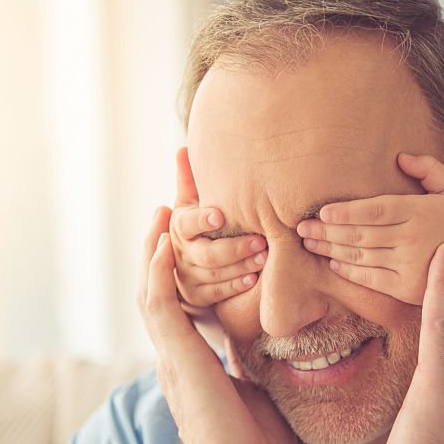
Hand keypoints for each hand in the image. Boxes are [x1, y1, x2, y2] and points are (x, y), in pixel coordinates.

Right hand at [138, 204, 295, 443]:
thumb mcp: (263, 393)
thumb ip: (260, 368)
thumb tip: (281, 353)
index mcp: (197, 358)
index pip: (190, 296)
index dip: (190, 261)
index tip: (204, 226)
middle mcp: (178, 351)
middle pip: (165, 281)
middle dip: (170, 238)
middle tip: (175, 195)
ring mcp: (173, 354)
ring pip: (153, 285)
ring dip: (159, 243)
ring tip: (165, 202)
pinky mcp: (176, 357)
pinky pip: (158, 302)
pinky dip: (156, 268)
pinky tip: (161, 237)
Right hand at [169, 147, 267, 315]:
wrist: (187, 264)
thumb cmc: (198, 225)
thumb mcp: (190, 204)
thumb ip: (189, 179)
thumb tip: (183, 147)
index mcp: (178, 227)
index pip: (188, 223)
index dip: (203, 219)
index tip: (220, 215)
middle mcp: (179, 253)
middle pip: (205, 253)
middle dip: (234, 248)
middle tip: (261, 240)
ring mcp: (187, 277)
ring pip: (214, 274)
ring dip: (241, 266)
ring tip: (265, 257)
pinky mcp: (198, 296)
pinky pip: (217, 293)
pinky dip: (235, 285)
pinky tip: (254, 279)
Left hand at [295, 153, 443, 304]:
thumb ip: (429, 169)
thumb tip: (400, 157)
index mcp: (420, 212)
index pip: (377, 211)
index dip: (348, 211)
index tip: (323, 211)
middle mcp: (412, 239)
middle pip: (361, 234)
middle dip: (327, 230)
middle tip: (301, 226)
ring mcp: (409, 266)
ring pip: (361, 256)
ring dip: (331, 249)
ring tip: (309, 242)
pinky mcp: (407, 289)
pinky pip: (371, 279)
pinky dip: (349, 271)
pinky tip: (333, 262)